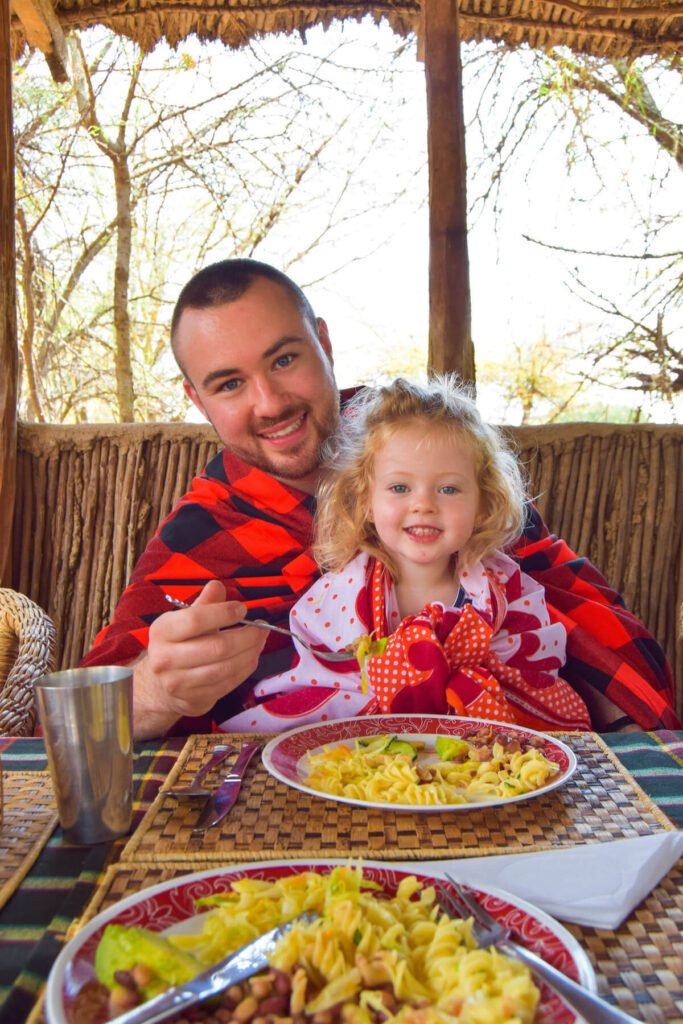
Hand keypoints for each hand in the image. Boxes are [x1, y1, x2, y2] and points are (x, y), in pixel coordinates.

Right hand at [132, 580, 266, 737]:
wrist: (159, 685)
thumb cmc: (178, 645)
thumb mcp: (184, 619)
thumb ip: (203, 604)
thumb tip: (217, 586)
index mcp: (163, 631)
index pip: (196, 620)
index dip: (224, 613)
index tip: (242, 609)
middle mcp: (165, 658)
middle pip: (217, 647)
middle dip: (247, 636)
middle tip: (261, 628)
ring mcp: (179, 683)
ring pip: (225, 668)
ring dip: (250, 653)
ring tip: (260, 641)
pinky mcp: (194, 700)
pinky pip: (227, 684)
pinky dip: (245, 669)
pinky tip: (251, 657)